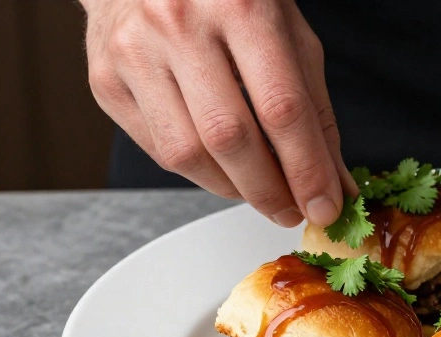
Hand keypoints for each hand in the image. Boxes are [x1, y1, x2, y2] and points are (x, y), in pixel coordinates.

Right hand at [81, 0, 355, 226]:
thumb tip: (334, 183)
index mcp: (241, 7)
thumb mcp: (288, 34)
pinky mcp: (106, 80)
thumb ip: (315, 109)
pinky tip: (221, 167)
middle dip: (269, 191)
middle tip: (292, 211)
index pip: (281, 108)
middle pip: (230, 138)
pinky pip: (157, 150)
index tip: (325, 207)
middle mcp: (179, 25)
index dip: (307, 169)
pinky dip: (198, 172)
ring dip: (232, 189)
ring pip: (187, 154)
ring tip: (259, 191)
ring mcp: (135, 52)